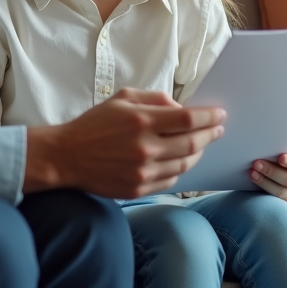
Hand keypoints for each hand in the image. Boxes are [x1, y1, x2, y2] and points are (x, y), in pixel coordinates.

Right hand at [24, 88, 225, 198]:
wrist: (67, 157)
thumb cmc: (94, 124)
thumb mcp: (121, 98)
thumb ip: (154, 98)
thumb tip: (180, 108)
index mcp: (141, 121)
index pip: (188, 119)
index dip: (209, 116)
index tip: (219, 114)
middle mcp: (145, 148)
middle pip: (192, 143)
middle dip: (210, 134)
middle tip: (218, 128)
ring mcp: (142, 172)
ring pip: (185, 165)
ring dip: (198, 153)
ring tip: (201, 144)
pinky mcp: (138, 189)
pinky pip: (171, 181)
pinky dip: (180, 170)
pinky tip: (180, 160)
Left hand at [250, 152, 286, 206]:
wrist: (278, 177)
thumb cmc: (280, 161)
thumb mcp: (284, 155)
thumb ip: (280, 151)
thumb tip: (265, 144)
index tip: (281, 158)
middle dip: (272, 171)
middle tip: (256, 163)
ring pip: (281, 192)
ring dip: (264, 182)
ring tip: (252, 173)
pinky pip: (276, 202)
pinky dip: (264, 191)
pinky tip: (254, 184)